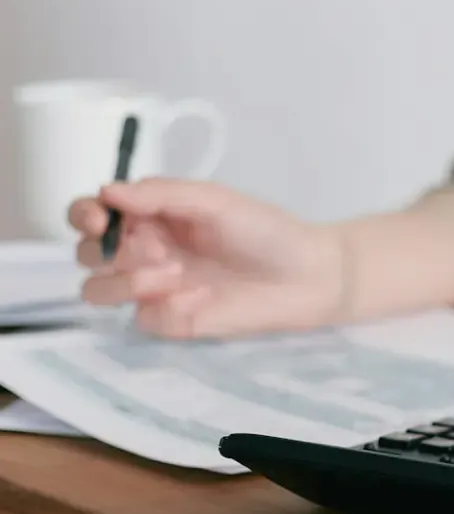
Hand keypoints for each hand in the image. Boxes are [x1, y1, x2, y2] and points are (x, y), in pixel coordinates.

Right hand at [70, 178, 348, 338]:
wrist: (310, 276)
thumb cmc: (267, 231)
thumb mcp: (214, 200)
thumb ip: (161, 193)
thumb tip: (107, 191)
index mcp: (149, 217)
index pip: (90, 215)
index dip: (84, 215)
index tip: (100, 219)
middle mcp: (144, 252)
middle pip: (85, 254)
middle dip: (109, 250)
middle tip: (159, 249)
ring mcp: (155, 290)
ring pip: (98, 290)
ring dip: (125, 280)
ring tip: (174, 271)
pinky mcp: (173, 322)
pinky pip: (144, 319)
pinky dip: (166, 307)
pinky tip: (202, 298)